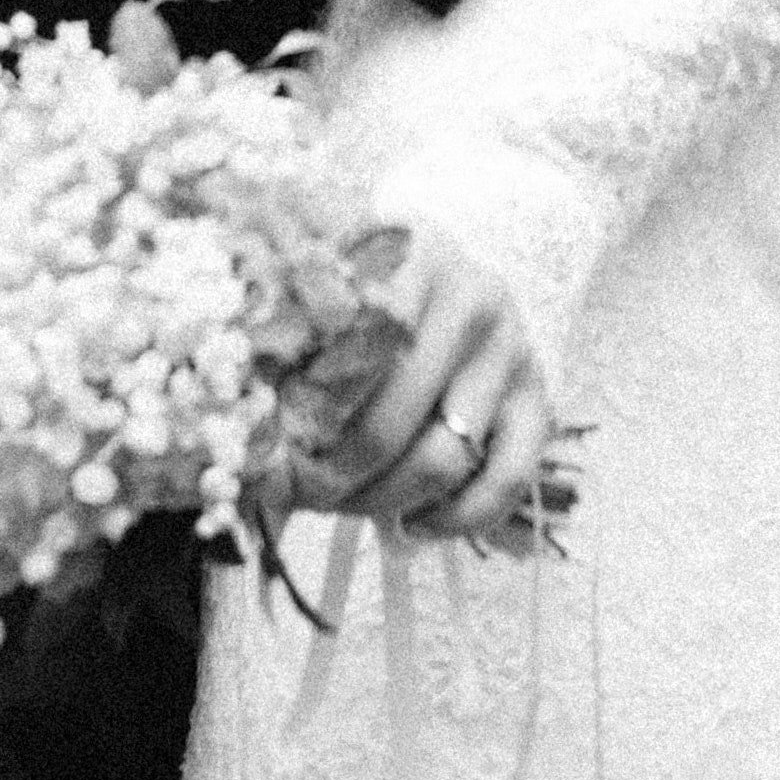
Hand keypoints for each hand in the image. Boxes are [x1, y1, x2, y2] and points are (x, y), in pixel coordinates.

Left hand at [288, 222, 557, 541]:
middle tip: (297, 495)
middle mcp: (470, 293)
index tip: (265, 454)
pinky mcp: (539, 394)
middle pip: (389, 422)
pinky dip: (457, 518)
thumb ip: (280, 342)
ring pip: (442, 458)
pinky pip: (505, 481)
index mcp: (405, 253)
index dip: (299, 419)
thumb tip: (240, 447)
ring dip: (383, 501)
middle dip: (334, 476)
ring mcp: (511, 345)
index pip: (345, 358)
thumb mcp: (319, 290)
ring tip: (341, 503)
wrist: (444, 272)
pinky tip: (413, 525)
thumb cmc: (360, 292)